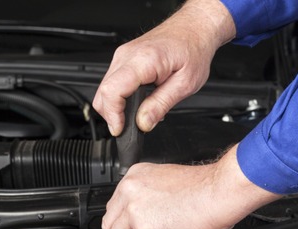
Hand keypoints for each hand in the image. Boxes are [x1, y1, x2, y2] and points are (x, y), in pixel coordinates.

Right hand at [93, 0, 235, 135]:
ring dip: (118, 107)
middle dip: (113, 115)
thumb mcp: (185, 84)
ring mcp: (123, 55)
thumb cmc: (193, 50)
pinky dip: (121, 97)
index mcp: (143, 60)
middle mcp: (127, 55)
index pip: (112, 91)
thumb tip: (143, 123)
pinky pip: (113, 82)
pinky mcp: (124, 58)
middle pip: (103, 93)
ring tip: (140, 113)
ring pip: (105, 89)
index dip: (113, 116)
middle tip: (131, 128)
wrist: (194, 29)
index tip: (121, 130)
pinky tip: (138, 101)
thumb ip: (161, 105)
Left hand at [102, 146, 281, 228]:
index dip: (115, 222)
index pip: (115, 204)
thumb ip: (149, 196)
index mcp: (135, 177)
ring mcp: (136, 213)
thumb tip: (147, 214)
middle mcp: (131, 192)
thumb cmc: (203, 186)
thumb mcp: (166, 182)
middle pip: (110, 222)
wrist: (219, 191)